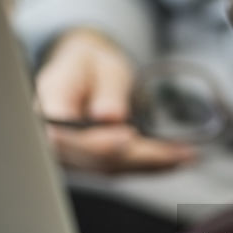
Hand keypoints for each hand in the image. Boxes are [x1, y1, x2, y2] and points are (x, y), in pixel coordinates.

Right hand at [35, 29, 195, 173]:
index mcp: (46, 106)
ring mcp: (72, 156)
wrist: (84, 72)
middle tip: (174, 152)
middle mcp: (54, 138)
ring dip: (152, 163)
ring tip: (186, 154)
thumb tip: (109, 117)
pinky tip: (181, 159)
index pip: (61, 136)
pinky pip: (123, 168)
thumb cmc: (90, 64)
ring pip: (112, 168)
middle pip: (92, 158)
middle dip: (136, 157)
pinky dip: (154, 165)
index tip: (127, 136)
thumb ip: (105, 89)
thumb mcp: (101, 64)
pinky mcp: (92, 164)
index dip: (94, 143)